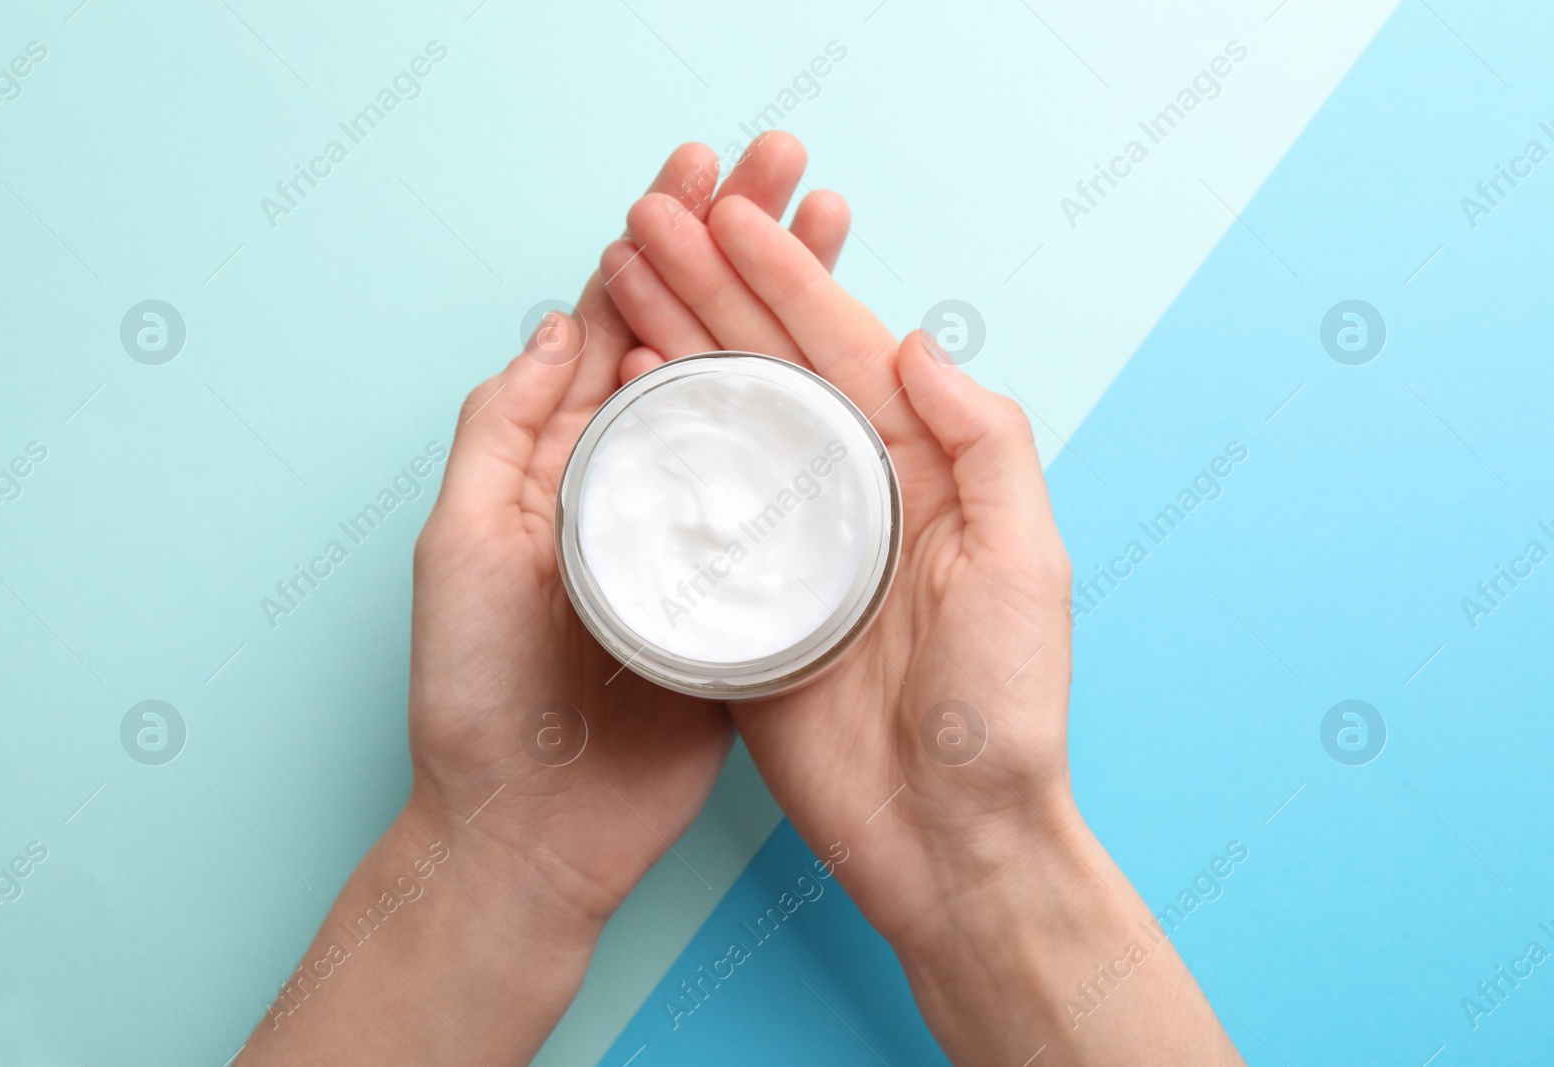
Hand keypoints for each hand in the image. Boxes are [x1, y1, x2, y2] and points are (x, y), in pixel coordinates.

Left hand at [240, 146, 819, 1065]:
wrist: (538, 830)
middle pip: (695, 341)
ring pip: (750, 406)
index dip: (660, 240)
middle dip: (742, 252)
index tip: (707, 170)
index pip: (616, 320)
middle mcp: (632, 481)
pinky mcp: (745, 592)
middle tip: (796, 175)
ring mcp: (694, 534)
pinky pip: (784, 503)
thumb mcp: (462, 547)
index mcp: (560, 458)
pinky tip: (865, 383)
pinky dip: (820, 436)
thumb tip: (560, 323)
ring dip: (793, 319)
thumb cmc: (480, 696)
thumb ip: (500, 434)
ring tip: (842, 243)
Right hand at [606, 132, 1241, 1064]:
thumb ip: (986, 447)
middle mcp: (852, 494)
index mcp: (921, 471)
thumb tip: (917, 345)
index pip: (842, 349)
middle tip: (646, 222)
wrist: (945, 837)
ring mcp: (792, 546)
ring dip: (675, 343)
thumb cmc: (1003, 710)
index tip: (726, 214)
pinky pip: (695, 508)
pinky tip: (622, 393)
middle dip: (710, 287)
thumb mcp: (1027, 564)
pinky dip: (658, 444)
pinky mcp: (744, 602)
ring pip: (725, 419)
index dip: (784, 276)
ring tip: (620, 278)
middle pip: (770, 367)